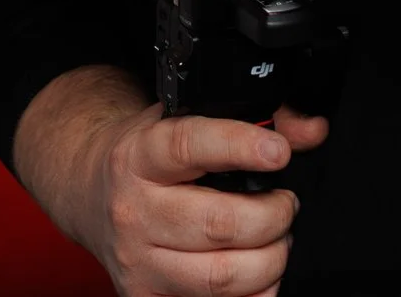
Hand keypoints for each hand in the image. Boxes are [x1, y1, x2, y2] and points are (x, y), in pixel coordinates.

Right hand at [18, 68, 328, 296]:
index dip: (240, 147)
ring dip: (270, 260)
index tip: (278, 152)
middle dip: (273, 216)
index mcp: (140, 155)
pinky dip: (254, 295)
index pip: (188, 146)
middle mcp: (133, 209)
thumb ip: (252, 121)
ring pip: (223, 276)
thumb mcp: (183, 121)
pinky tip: (257, 273)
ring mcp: (138, 260)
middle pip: (220, 224)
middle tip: (285, 205)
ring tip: (274, 240)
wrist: (90, 194)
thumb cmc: (147, 159)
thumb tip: (310, 130)